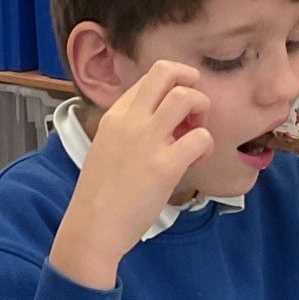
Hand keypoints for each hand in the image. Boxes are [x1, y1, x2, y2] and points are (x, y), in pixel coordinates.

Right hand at [50, 65, 212, 289]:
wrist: (92, 228)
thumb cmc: (99, 196)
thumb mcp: (105, 148)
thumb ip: (128, 131)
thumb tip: (156, 123)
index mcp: (115, 116)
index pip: (149, 79)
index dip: (168, 91)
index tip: (171, 118)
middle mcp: (130, 121)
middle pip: (166, 71)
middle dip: (190, 81)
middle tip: (193, 109)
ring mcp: (148, 141)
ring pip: (186, 96)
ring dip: (201, 109)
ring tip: (195, 133)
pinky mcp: (165, 166)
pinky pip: (200, 137)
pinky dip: (206, 146)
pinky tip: (194, 161)